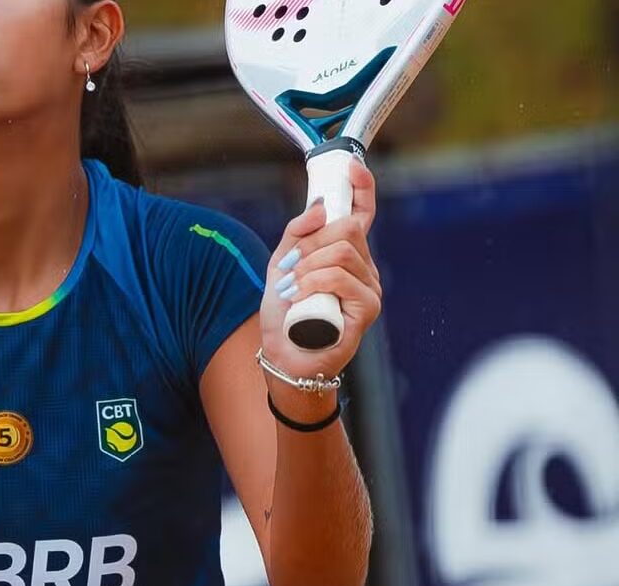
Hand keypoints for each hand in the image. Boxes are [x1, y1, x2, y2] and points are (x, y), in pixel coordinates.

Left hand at [259, 160, 382, 412]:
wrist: (284, 355)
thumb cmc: (285, 313)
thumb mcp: (282, 263)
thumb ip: (298, 232)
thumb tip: (321, 206)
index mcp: (345, 253)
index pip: (361, 213)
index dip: (361, 187)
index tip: (352, 167)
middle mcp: (363, 267)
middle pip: (348, 228)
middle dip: (311, 242)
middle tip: (289, 267)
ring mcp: (368, 287)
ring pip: (343, 251)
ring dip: (308, 266)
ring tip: (293, 289)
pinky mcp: (367, 308)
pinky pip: (341, 277)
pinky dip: (315, 282)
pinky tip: (302, 298)